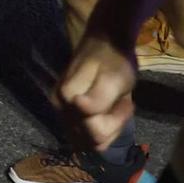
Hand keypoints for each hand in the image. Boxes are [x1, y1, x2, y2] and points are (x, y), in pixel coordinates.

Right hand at [55, 32, 137, 151]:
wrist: (105, 42)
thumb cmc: (113, 60)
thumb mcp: (113, 79)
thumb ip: (97, 98)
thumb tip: (78, 106)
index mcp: (66, 100)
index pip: (95, 135)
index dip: (115, 122)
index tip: (124, 101)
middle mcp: (59, 107)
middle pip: (91, 140)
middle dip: (112, 126)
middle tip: (120, 102)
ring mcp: (62, 109)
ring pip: (90, 138)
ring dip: (108, 125)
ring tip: (114, 103)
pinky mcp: (68, 110)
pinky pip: (88, 132)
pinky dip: (103, 124)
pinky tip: (108, 107)